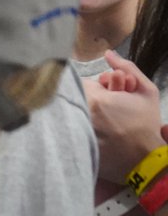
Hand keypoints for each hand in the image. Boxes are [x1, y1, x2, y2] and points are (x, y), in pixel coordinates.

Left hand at [84, 51, 167, 182]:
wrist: (145, 161)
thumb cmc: (146, 124)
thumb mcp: (145, 91)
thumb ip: (126, 68)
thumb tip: (108, 53)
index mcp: (94, 99)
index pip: (83, 82)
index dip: (100, 86)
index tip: (112, 92)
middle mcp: (80, 113)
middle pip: (78, 95)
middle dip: (93, 97)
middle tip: (112, 107)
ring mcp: (75, 129)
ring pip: (73, 110)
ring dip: (85, 110)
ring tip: (108, 120)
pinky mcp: (74, 143)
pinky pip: (69, 127)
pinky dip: (78, 125)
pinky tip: (99, 132)